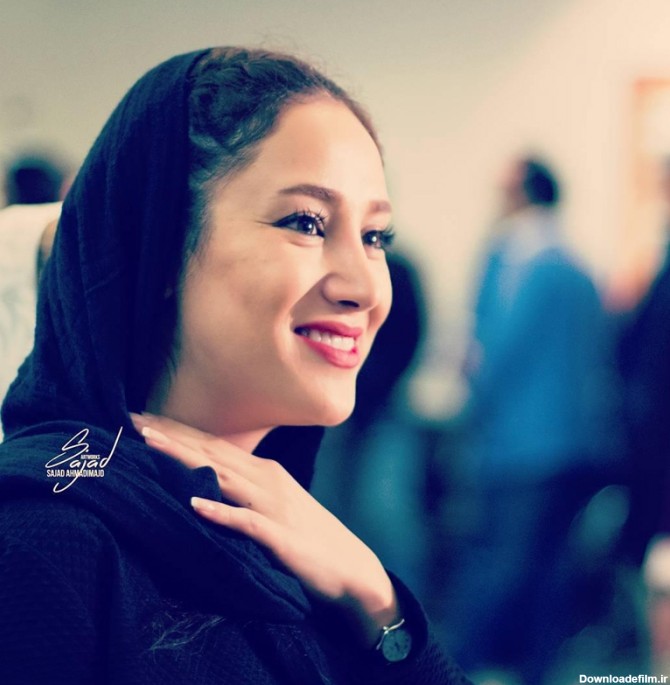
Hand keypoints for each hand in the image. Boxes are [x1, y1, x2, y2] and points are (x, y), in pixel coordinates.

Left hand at [130, 412, 398, 646]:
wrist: (351, 568)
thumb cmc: (308, 536)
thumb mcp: (275, 504)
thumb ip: (245, 489)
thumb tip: (208, 480)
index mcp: (264, 472)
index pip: (214, 445)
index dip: (178, 431)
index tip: (144, 420)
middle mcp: (267, 480)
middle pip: (212, 452)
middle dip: (171, 436)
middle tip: (132, 421)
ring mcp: (275, 506)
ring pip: (222, 476)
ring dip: (185, 460)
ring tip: (151, 447)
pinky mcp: (281, 536)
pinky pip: (246, 523)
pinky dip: (220, 512)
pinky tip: (195, 505)